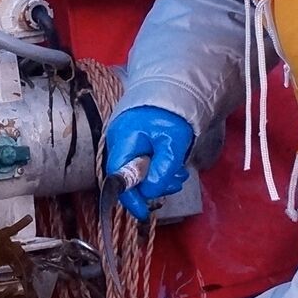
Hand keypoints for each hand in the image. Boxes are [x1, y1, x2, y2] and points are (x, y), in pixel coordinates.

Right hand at [104, 106, 192, 220]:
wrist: (173, 85)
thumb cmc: (172, 113)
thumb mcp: (173, 143)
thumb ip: (161, 170)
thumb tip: (151, 193)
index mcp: (123, 142)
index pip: (119, 179)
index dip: (131, 199)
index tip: (144, 212)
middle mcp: (118, 143)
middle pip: (129, 178)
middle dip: (152, 187)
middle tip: (175, 183)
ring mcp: (125, 141)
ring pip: (137, 171)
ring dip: (159, 178)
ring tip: (179, 174)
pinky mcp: (134, 140)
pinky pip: (142, 162)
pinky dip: (158, 168)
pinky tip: (173, 167)